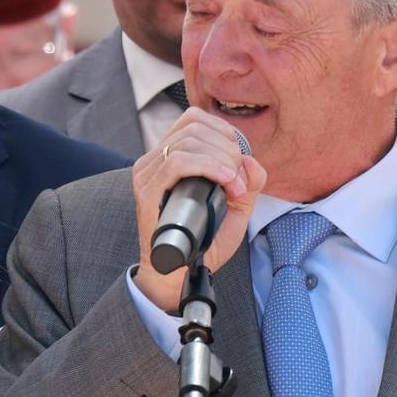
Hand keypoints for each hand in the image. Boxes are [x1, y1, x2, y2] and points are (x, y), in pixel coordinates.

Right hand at [131, 109, 268, 312]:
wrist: (177, 276)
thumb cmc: (201, 244)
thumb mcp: (234, 210)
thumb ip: (247, 183)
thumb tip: (250, 159)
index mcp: (169, 158)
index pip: (194, 119)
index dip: (224, 132)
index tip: (239, 162)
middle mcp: (154, 161)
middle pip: (195, 127)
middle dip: (228, 150)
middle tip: (239, 182)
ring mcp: (147, 174)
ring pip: (188, 141)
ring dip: (222, 160)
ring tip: (234, 187)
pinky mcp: (147, 191)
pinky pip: (177, 161)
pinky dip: (208, 166)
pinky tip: (225, 182)